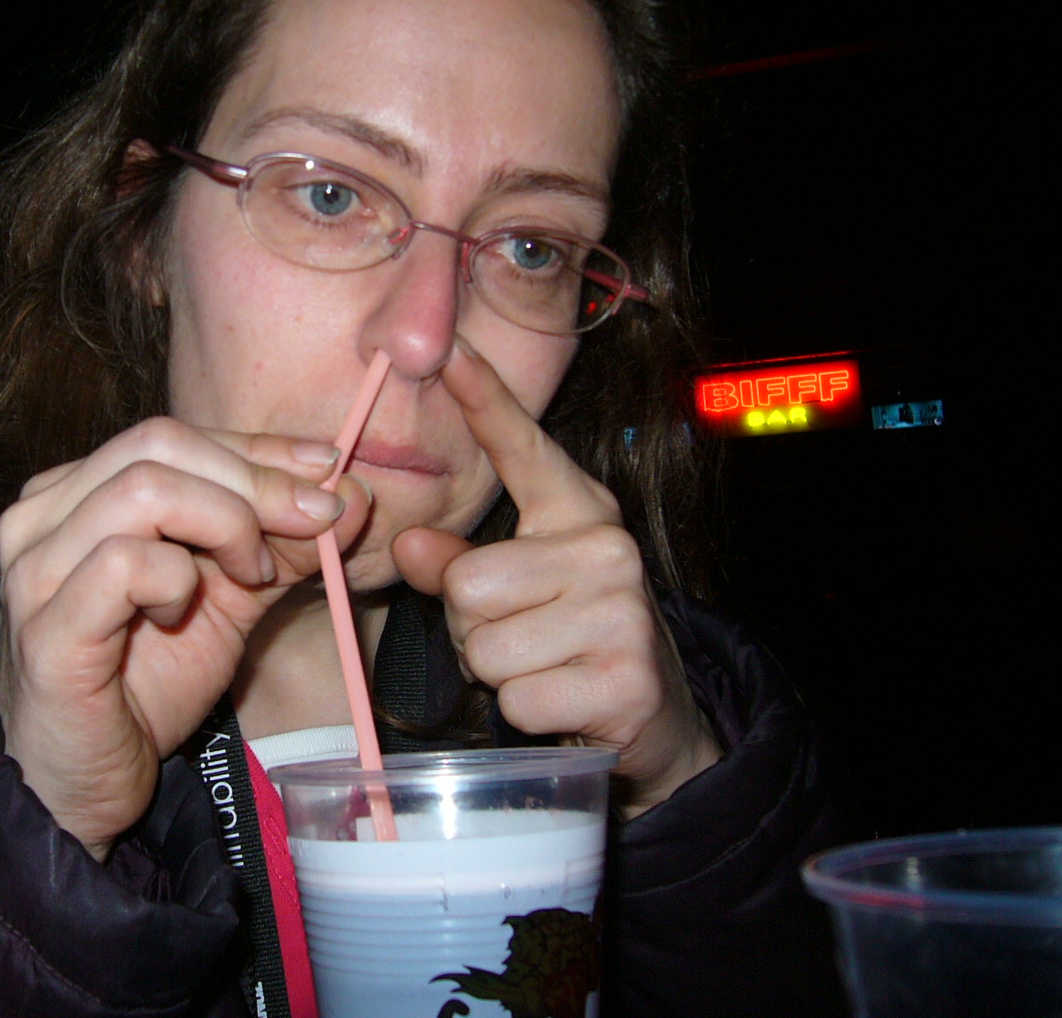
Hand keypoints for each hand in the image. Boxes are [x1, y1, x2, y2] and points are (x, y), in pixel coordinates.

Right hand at [0, 418, 370, 857]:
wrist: (81, 787)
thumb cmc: (141, 686)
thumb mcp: (225, 601)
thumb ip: (279, 546)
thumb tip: (349, 494)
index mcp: (74, 495)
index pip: (173, 436)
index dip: (258, 448)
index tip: (327, 468)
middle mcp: (41, 518)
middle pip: (159, 444)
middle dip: (255, 479)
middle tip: (314, 520)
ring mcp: (36, 571)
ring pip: (144, 489)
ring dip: (226, 523)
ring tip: (252, 575)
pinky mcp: (47, 629)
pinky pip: (124, 562)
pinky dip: (177, 577)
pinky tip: (183, 611)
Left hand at [392, 340, 718, 815]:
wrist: (652, 713)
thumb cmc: (564, 634)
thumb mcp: (510, 587)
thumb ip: (453, 561)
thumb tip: (408, 542)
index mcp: (576, 509)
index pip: (522, 447)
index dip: (484, 397)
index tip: (450, 349)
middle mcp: (606, 546)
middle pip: (467, 584)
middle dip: (470, 626)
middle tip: (518, 635)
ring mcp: (622, 611)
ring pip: (486, 646)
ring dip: (497, 672)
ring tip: (542, 666)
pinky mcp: (624, 679)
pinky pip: (517, 698)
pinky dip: (525, 711)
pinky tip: (565, 702)